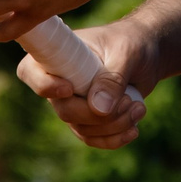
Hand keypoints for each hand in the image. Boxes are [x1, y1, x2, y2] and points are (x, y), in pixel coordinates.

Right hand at [16, 22, 152, 149]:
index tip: (69, 89)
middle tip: (130, 102)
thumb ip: (113, 79)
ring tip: (139, 109)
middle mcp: (61, 80)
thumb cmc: (133, 43)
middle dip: (97, 115)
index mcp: (60, 54)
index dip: (43, 85)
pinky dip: (114, 139)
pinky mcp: (89, 119)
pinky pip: (93, 138)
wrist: (149, 54)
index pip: (31, 71)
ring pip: (82, 128)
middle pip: (64, 110)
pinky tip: (134, 129)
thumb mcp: (127, 54)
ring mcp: (74, 102)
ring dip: (113, 126)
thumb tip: (99, 109)